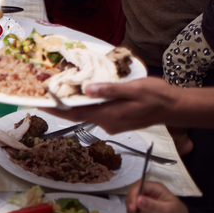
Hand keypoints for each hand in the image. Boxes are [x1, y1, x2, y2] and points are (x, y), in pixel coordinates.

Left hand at [40, 77, 179, 133]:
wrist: (174, 107)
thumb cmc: (156, 96)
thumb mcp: (133, 89)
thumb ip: (109, 90)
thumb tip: (87, 90)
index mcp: (109, 115)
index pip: (76, 113)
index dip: (56, 108)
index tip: (40, 103)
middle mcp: (108, 123)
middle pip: (77, 114)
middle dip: (60, 105)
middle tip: (43, 95)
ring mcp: (112, 123)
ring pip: (86, 113)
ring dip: (72, 104)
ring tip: (58, 91)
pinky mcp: (116, 120)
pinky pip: (96, 112)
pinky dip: (86, 104)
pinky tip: (82, 95)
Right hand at [125, 181, 188, 212]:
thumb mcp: (166, 210)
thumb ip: (152, 205)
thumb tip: (138, 200)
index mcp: (155, 187)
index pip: (140, 186)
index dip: (134, 194)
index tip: (133, 207)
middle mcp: (148, 191)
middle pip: (133, 193)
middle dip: (131, 204)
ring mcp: (144, 199)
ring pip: (131, 202)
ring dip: (132, 212)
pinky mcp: (142, 207)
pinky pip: (133, 210)